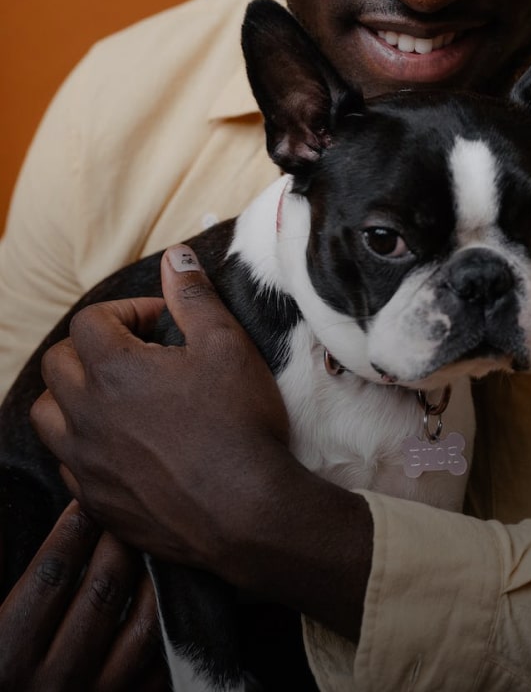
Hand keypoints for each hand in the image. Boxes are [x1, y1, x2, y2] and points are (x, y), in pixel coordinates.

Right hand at [0, 500, 166, 691]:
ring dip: (150, 575)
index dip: (71, 530)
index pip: (52, 575)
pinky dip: (166, 621)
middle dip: (117, 539)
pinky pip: (159, 661)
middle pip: (102, 590)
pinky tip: (165, 591)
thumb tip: (4, 519)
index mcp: (5, 658)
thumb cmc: (0, 670)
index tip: (83, 498)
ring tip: (151, 540)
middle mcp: (53, 685)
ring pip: (142, 622)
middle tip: (126, 507)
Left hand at [30, 246, 289, 575]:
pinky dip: (85, 445)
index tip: (162, 324)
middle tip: (139, 355)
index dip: (127, 311)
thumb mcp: (226, 344)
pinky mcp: (96, 500)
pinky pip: (67, 463)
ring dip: (74, 396)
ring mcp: (85, 461)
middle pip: (58, 363)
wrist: (246, 511)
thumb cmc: (239, 423)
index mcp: (112, 369)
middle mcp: (85, 414)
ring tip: (118, 398)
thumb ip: (194, 297)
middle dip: (93, 348)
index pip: (90, 320)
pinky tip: (125, 445)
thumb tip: (177, 257)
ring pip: (48, 415)